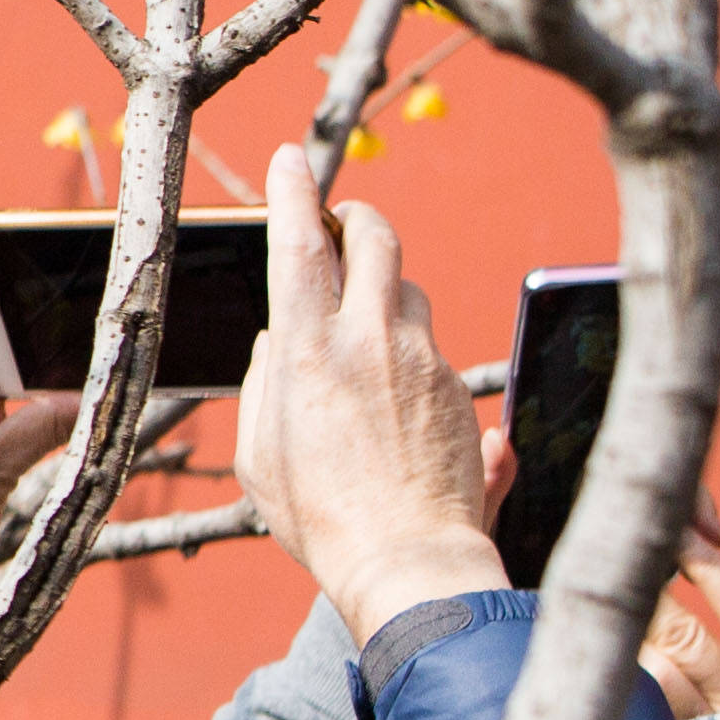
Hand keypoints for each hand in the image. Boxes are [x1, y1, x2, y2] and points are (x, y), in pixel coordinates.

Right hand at [229, 147, 507, 644]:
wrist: (410, 560)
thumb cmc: (321, 517)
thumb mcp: (260, 450)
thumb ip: (266, 382)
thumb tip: (279, 341)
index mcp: (308, 349)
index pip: (299, 242)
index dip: (292, 191)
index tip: (287, 158)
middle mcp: (371, 339)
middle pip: (376, 238)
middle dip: (358, 218)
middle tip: (344, 224)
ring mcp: (424, 360)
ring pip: (409, 290)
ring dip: (385, 292)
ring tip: (365, 329)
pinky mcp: (459, 388)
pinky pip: (433, 348)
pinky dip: (410, 353)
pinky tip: (395, 399)